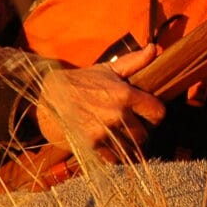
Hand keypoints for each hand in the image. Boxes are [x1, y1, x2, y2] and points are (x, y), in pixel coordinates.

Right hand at [35, 45, 166, 152]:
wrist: (48, 96)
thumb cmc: (81, 82)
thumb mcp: (107, 68)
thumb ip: (134, 61)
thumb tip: (155, 48)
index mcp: (125, 94)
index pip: (158, 113)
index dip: (155, 116)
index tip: (148, 116)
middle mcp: (117, 114)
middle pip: (143, 135)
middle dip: (139, 133)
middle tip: (131, 130)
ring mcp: (104, 131)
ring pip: (129, 149)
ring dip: (126, 146)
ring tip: (119, 139)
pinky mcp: (91, 144)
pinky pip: (112, 158)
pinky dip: (112, 155)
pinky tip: (107, 146)